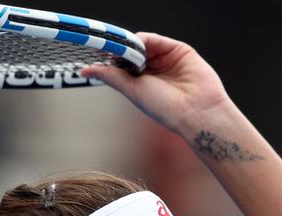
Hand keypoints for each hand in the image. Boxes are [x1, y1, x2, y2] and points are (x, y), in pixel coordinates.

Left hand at [81, 32, 233, 135]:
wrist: (196, 110)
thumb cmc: (166, 108)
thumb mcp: (132, 90)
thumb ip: (110, 76)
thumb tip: (85, 70)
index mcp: (141, 82)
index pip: (122, 63)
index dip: (111, 57)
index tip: (97, 52)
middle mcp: (153, 70)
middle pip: (132, 51)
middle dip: (120, 49)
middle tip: (107, 48)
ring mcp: (166, 59)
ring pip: (143, 43)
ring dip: (132, 44)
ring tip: (124, 51)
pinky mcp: (178, 50)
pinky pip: (158, 40)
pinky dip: (145, 39)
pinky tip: (137, 45)